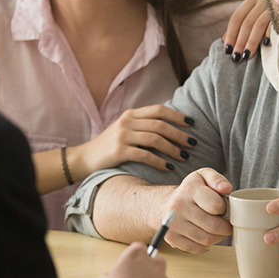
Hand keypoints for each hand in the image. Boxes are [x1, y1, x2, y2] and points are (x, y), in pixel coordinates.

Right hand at [74, 105, 195, 175]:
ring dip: (173, 149)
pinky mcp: (119, 151)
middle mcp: (127, 122)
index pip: (159, 110)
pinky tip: (168, 168)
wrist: (85, 158)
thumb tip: (171, 127)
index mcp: (131, 114)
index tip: (192, 123)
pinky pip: (145, 155)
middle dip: (179, 134)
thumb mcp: (125, 129)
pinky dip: (159, 161)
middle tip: (193, 143)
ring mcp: (122, 136)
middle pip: (160, 125)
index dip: (177, 115)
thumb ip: (143, 125)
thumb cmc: (110, 146)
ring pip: (155, 139)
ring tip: (184, 157)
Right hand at [161, 168, 233, 252]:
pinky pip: (198, 248)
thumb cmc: (190, 191)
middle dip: (225, 227)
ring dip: (218, 237)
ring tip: (217, 229)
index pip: (216, 205)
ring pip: (207, 239)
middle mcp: (178, 206)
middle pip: (213, 225)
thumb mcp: (203, 176)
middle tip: (226, 223)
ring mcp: (173, 224)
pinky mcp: (172, 238)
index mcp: (189, 189)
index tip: (223, 208)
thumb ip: (217, 179)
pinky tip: (205, 234)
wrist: (165, 205)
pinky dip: (206, 244)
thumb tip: (227, 188)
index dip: (224, 208)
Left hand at [222, 0, 270, 62]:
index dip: (231, 34)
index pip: (236, 17)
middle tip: (236, 57)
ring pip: (258, 24)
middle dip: (240, 41)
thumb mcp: (253, 16)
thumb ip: (240, 27)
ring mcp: (274, 5)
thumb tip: (225, 41)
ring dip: (251, 42)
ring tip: (246, 55)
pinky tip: (265, 45)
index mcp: (251, 0)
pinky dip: (269, 34)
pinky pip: (274, 24)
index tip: (227, 49)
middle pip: (246, 22)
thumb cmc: (270, 15)